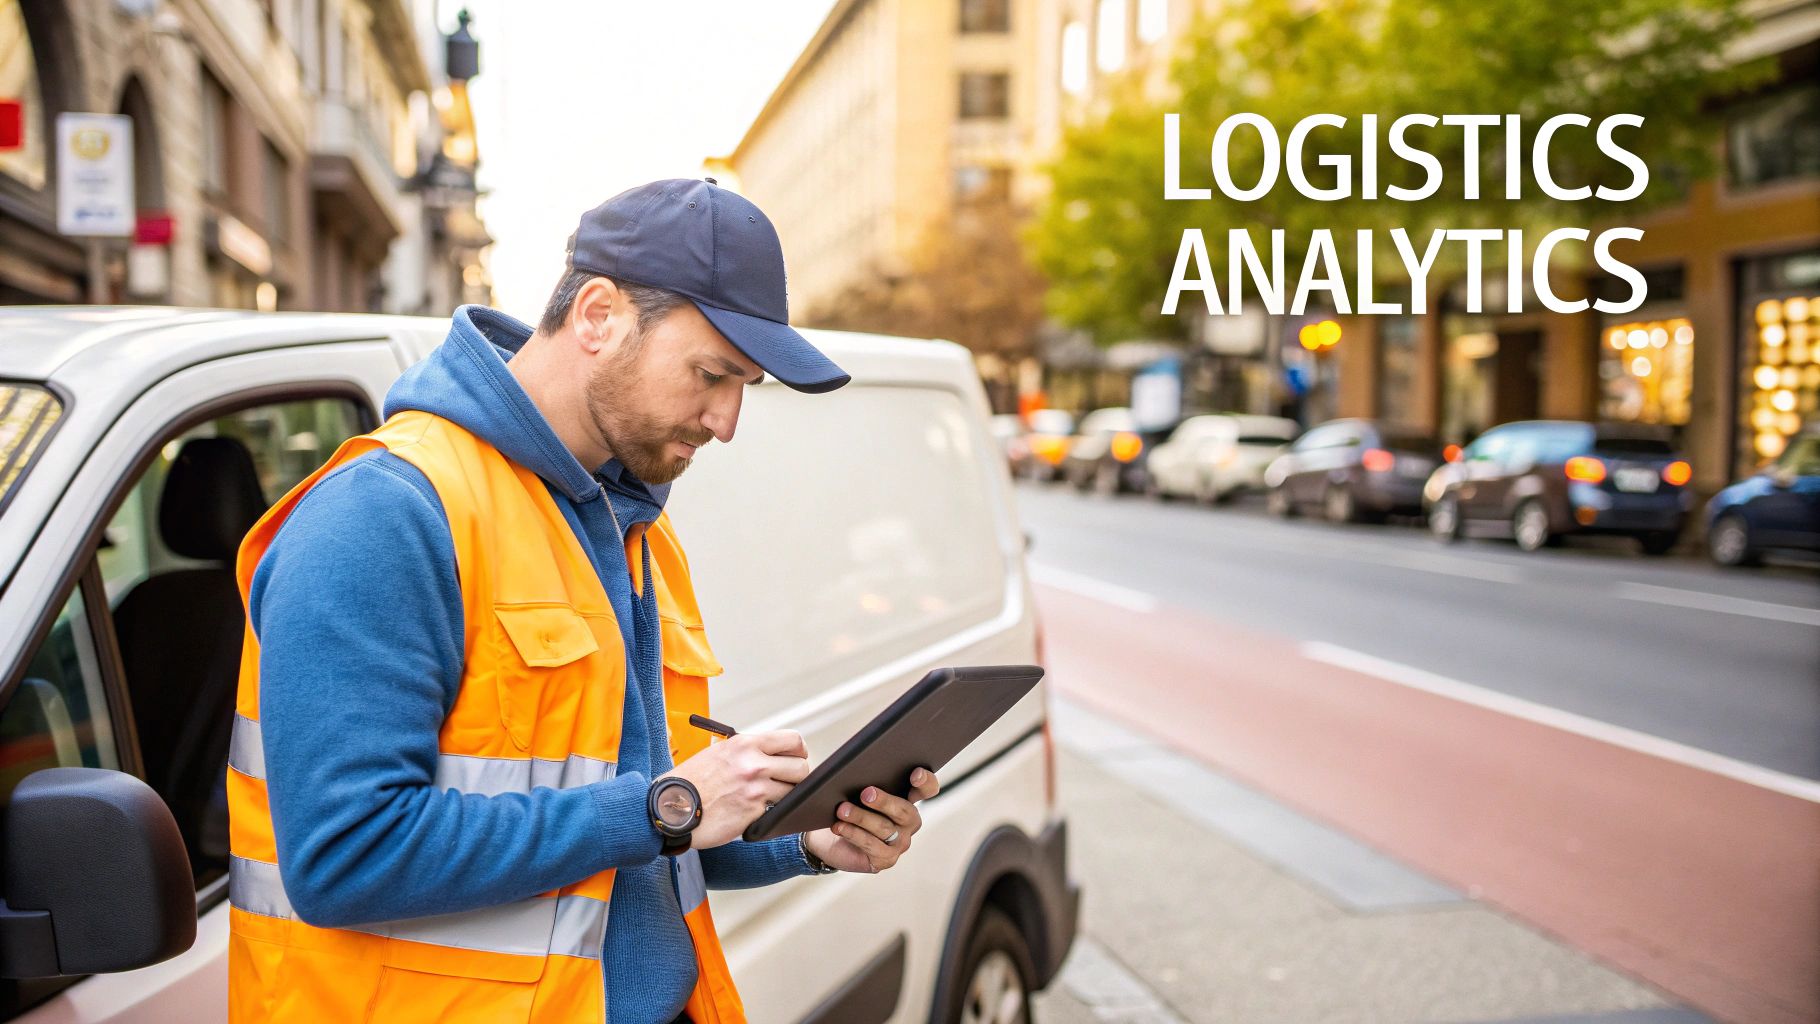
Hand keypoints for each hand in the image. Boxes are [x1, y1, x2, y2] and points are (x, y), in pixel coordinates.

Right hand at [661, 731, 809, 848]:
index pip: (792, 740)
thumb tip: (771, 754)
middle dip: (798, 777)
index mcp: (745, 744)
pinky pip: (776, 810)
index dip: (799, 751)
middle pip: (801, 767)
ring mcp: (755, 789)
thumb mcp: (719, 753)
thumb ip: (746, 751)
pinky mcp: (753, 812)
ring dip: (785, 796)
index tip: (796, 758)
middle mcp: (753, 764)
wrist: (671, 807)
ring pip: (793, 791)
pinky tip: (755, 811)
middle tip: (787, 782)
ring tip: (767, 798)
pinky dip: (770, 812)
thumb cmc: (691, 781)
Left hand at [802, 767, 939, 872]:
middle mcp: (908, 821)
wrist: (828, 839)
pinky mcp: (886, 859)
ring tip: (842, 809)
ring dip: (861, 817)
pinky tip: (839, 826)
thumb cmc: (845, 807)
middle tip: (866, 793)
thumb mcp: (852, 790)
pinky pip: (871, 845)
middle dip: (885, 801)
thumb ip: (859, 780)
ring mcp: (900, 842)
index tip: (915, 775)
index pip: (926, 788)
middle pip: (905, 810)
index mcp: (907, 798)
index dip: (925, 781)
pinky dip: (853, 833)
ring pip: (884, 828)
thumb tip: (848, 772)